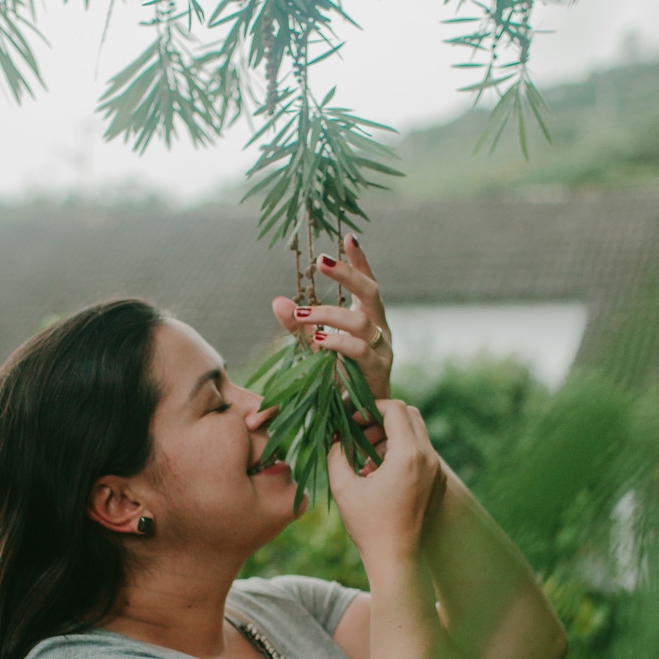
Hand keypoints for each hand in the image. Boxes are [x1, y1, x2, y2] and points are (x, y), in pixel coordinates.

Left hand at [271, 232, 392, 403]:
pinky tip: (319, 341)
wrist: (360, 422)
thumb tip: (277, 301)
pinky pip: (359, 350)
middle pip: (370, 292)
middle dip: (348, 274)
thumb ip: (298, 327)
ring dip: (328, 315)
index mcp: (368, 319)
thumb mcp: (315, 349)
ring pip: (360, 321)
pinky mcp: (377, 371)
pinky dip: (338, 343)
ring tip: (302, 314)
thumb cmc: (340, 381)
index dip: (361, 260)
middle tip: (321, 261)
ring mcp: (382, 350)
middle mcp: (379, 329)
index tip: (349, 236)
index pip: (367, 284)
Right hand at [327, 400, 445, 567]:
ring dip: (391, 438)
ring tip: (366, 460)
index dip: (371, 408)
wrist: (396, 559)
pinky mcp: (438, 483)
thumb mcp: (343, 487)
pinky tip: (380, 475)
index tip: (354, 420)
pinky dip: (402, 454)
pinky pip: (422, 454)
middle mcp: (429, 459)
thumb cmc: (368, 526)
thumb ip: (336, 454)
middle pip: (411, 416)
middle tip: (361, 437)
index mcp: (408, 456)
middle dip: (383, 420)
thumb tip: (334, 437)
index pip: (396, 409)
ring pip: (417, 435)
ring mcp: (437, 471)